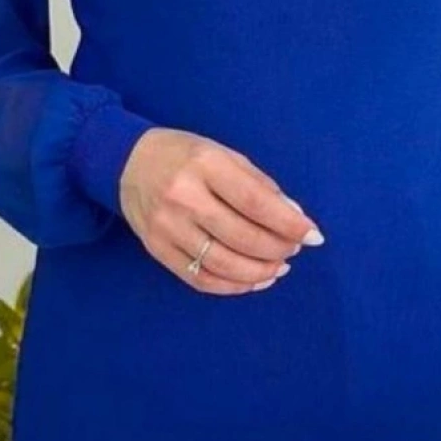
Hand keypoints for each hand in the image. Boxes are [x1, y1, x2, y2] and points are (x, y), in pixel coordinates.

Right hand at [117, 126, 323, 293]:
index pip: (255, 202)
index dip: (289, 223)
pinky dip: (233, 286)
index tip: (313, 235)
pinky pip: (200, 279)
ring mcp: (167, 227)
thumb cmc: (184, 155)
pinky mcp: (156, 249)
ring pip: (222, 264)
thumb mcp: (224, 154)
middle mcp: (183, 197)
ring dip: (259, 272)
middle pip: (242, 237)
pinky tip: (253, 280)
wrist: (126, 161)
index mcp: (205, 165)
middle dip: (277, 248)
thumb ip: (260, 184)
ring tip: (279, 267)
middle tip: (293, 249)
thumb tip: (294, 217)